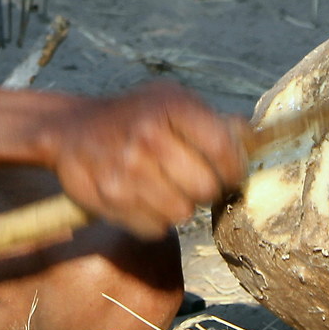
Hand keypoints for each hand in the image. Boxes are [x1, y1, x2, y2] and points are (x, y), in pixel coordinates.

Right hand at [44, 82, 249, 239]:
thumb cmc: (136, 115)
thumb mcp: (173, 101)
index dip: (233, 168)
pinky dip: (153, 220)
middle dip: (205, 189)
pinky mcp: (110, 198)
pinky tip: (143, 198)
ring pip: (182, 213)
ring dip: (178, 205)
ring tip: (165, 186)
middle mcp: (149, 135)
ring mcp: (127, 168)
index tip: (228, 171)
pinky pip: (154, 228)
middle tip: (192, 179)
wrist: (72, 129)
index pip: (225, 148)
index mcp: (172, 106)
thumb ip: (216, 121)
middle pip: (206, 188)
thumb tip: (256, 138)